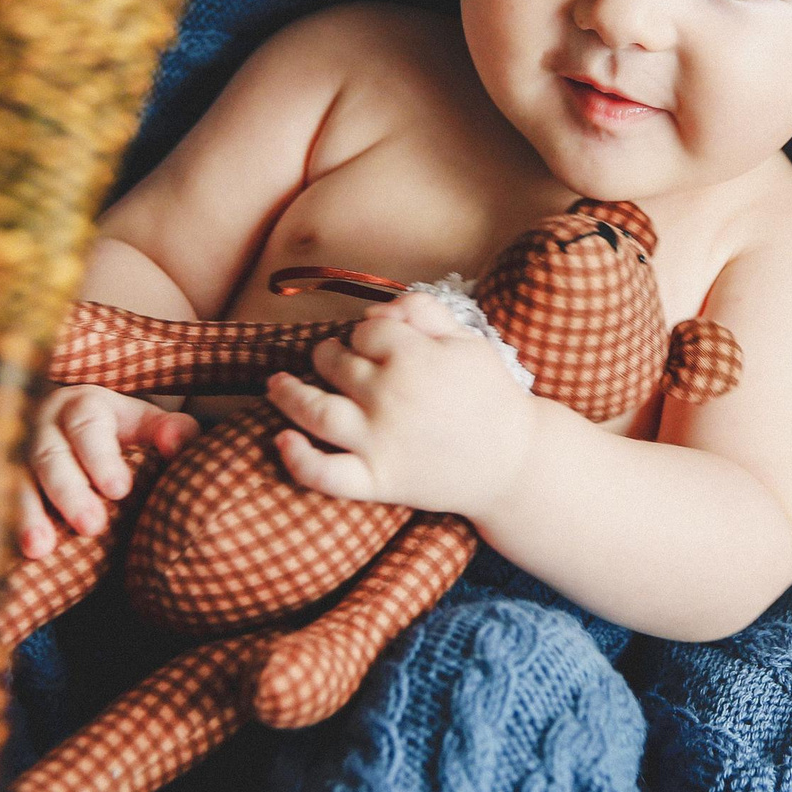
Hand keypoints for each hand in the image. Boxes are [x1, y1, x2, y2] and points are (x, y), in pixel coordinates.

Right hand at [19, 384, 197, 557]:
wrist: (67, 426)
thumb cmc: (118, 432)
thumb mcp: (147, 424)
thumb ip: (172, 431)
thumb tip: (174, 444)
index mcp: (82, 406)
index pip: (89, 427)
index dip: (102, 458)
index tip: (120, 489)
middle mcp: (42, 426)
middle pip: (50, 456)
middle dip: (69, 492)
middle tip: (92, 526)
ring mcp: (13, 453)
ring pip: (14, 481)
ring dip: (26, 515)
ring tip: (40, 549)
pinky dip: (1, 525)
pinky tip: (10, 552)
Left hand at [268, 291, 535, 516]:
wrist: (514, 463)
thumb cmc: (490, 397)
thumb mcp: (468, 341)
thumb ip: (424, 312)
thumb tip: (375, 311)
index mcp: (414, 357)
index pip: (365, 330)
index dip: (366, 333)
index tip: (375, 343)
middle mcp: (388, 395)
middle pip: (335, 362)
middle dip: (331, 355)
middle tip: (334, 360)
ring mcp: (378, 441)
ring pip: (312, 410)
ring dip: (288, 393)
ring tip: (277, 385)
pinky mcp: (376, 480)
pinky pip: (324, 473)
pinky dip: (297, 459)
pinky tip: (282, 440)